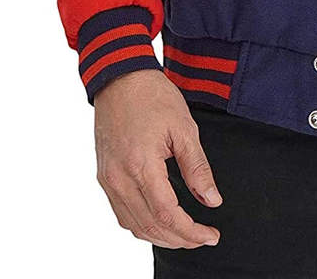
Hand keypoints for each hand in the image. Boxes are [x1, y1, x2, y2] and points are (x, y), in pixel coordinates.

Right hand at [94, 69, 221, 248]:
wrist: (121, 78)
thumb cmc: (152, 97)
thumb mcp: (184, 128)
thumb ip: (197, 168)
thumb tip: (212, 199)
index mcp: (141, 166)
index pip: (167, 215)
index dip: (191, 232)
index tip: (211, 235)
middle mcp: (119, 179)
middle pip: (150, 226)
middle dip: (179, 239)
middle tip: (203, 238)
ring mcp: (108, 179)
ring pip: (133, 225)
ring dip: (160, 237)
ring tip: (186, 234)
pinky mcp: (104, 176)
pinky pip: (121, 213)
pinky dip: (141, 225)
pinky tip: (159, 222)